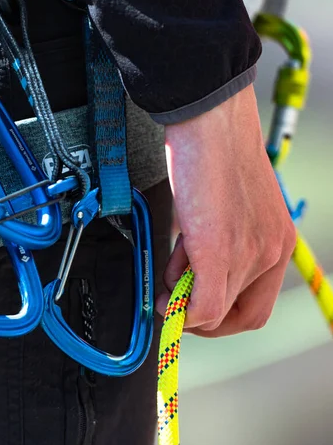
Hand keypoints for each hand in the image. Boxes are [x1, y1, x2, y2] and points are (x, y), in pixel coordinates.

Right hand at [155, 84, 295, 336]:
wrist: (210, 121)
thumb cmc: (215, 155)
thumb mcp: (230, 207)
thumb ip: (221, 244)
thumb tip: (190, 279)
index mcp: (277, 240)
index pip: (257, 305)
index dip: (224, 316)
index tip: (198, 308)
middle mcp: (271, 252)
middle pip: (242, 317)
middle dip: (206, 323)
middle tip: (179, 308)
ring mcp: (246, 254)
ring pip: (216, 311)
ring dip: (185, 302)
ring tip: (171, 271)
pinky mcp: (218, 252)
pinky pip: (202, 306)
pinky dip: (181, 311)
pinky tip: (166, 296)